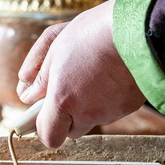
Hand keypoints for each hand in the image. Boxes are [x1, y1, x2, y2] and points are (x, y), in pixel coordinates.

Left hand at [16, 0, 145, 147]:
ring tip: (92, 71)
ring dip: (88, 105)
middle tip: (68, 86)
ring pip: (92, 118)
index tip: (41, 111)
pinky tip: (110, 73)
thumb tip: (27, 95)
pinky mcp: (129, 106)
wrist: (136, 28)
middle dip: (66, 115)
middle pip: (71, 130)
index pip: (48, 136)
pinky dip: (108, 98)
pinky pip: (112, 109)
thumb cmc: (92, 32)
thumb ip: (39, 77)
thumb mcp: (56, 47)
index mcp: (63, 100)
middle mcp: (87, 112)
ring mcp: (111, 112)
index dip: (43, 126)